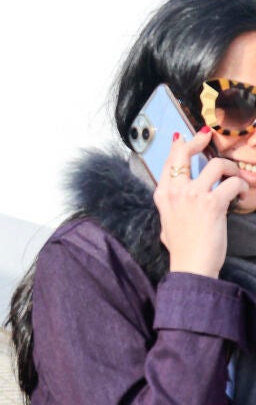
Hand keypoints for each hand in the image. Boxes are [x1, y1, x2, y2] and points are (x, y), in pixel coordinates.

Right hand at [154, 129, 247, 277]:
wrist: (192, 266)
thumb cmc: (182, 250)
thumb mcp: (167, 224)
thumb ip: (172, 206)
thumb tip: (178, 199)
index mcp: (164, 196)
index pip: (170, 162)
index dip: (180, 145)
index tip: (189, 138)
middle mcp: (176, 192)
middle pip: (186, 153)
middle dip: (199, 141)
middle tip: (210, 138)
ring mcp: (193, 196)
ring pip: (217, 164)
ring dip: (231, 168)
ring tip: (236, 178)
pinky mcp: (212, 203)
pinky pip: (232, 183)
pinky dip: (241, 187)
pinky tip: (241, 196)